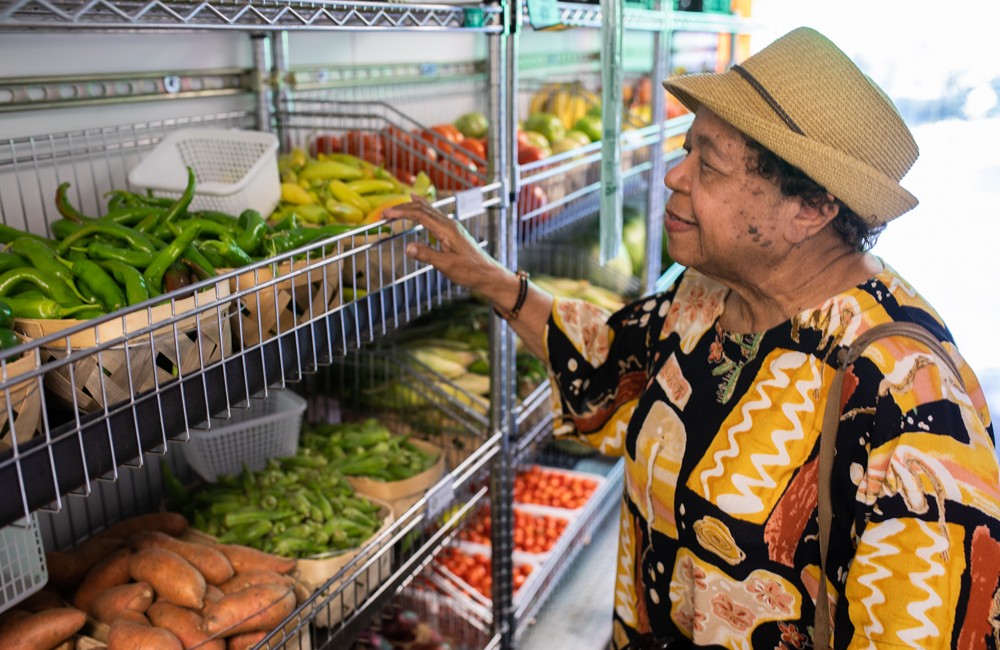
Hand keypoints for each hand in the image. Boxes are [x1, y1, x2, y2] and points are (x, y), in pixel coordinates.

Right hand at [383, 195, 507, 295]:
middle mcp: (449, 224)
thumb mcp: (447, 265)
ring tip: (399, 204)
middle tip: (385, 213)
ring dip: (412, 207)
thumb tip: (408, 248)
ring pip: (429, 210)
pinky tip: (420, 204)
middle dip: (403, 208)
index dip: (401, 212)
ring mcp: (452, 226)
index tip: (386, 214)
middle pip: (423, 209)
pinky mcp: (453, 231)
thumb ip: (427, 255)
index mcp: (447, 229)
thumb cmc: (471, 271)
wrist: (488, 274)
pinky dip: (423, 208)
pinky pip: (434, 215)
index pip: (420, 215)